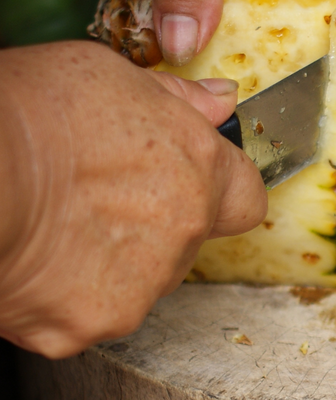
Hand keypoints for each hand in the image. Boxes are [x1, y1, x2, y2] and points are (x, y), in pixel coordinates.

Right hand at [0, 42, 267, 357]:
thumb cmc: (25, 116)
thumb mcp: (107, 76)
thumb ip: (177, 98)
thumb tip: (218, 101)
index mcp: (200, 168)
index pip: (245, 198)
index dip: (219, 192)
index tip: (192, 184)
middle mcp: (185, 232)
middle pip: (185, 242)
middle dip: (151, 226)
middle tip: (93, 199)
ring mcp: (142, 285)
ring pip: (138, 281)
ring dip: (109, 262)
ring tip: (56, 226)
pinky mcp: (93, 323)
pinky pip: (87, 314)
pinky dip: (64, 297)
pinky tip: (36, 260)